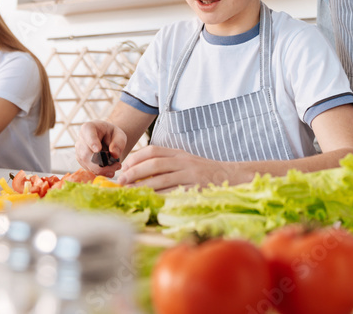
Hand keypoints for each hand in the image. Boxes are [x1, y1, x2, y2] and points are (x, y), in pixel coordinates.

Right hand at [75, 120, 126, 176]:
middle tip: (117, 165)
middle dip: (102, 164)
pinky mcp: (82, 162)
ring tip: (116, 167)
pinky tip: (110, 170)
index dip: (92, 143)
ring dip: (103, 170)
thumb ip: (119, 143)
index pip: (88, 135)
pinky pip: (90, 170)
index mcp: (88, 128)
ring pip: (88, 165)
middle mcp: (80, 140)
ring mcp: (79, 152)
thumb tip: (114, 154)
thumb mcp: (119, 135)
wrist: (107, 140)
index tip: (98, 149)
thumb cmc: (112, 135)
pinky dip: (101, 173)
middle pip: (86, 155)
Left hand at [117, 145, 237, 191]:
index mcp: (178, 153)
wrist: (230, 176)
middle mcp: (183, 161)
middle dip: (135, 172)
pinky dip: (159, 197)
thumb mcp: (185, 161)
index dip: (136, 158)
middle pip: (154, 164)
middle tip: (122, 181)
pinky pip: (173, 193)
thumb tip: (139, 172)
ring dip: (143, 186)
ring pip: (161, 179)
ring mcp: (190, 175)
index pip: (153, 150)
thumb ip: (167, 163)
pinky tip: (149, 201)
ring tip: (131, 192)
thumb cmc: (203, 171)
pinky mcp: (195, 189)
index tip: (124, 167)